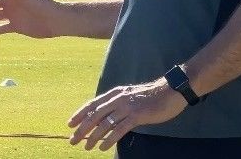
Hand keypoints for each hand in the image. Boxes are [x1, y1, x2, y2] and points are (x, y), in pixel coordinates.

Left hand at [67, 78, 186, 151]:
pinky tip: (103, 147)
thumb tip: (103, 118)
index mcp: (115, 93)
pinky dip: (109, 139)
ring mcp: (127, 107)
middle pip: (95, 115)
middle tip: (73, 140)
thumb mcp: (129, 98)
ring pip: (105, 124)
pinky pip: (119, 129)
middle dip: (82, 128)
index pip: (92, 104)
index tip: (70, 124)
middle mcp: (118, 99)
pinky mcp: (137, 116)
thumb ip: (117, 105)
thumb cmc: (150, 96)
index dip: (80, 114)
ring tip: (87, 147)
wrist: (170, 92)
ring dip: (93, 137)